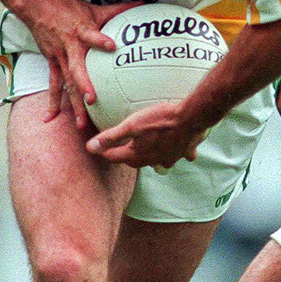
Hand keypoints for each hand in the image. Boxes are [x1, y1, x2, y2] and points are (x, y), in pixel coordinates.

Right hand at [20, 0, 140, 127]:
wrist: (39, 8)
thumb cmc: (71, 9)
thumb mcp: (95, 8)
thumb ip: (119, 9)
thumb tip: (145, 3)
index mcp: (82, 32)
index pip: (92, 36)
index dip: (101, 40)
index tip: (113, 46)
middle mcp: (70, 48)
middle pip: (77, 70)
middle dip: (84, 86)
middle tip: (92, 100)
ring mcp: (60, 58)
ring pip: (67, 85)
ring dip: (73, 105)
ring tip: (81, 124)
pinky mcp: (52, 64)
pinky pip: (54, 86)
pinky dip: (52, 103)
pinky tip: (50, 118)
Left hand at [85, 102, 207, 168]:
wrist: (191, 118)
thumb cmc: (160, 120)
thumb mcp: (132, 125)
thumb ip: (111, 136)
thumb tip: (89, 147)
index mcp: (137, 155)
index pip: (115, 156)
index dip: (104, 152)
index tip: (98, 149)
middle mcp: (153, 160)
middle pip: (135, 161)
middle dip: (126, 156)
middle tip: (120, 149)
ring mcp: (170, 158)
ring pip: (157, 162)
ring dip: (151, 159)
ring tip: (150, 153)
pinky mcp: (184, 152)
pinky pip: (180, 155)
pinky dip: (177, 153)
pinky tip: (179, 147)